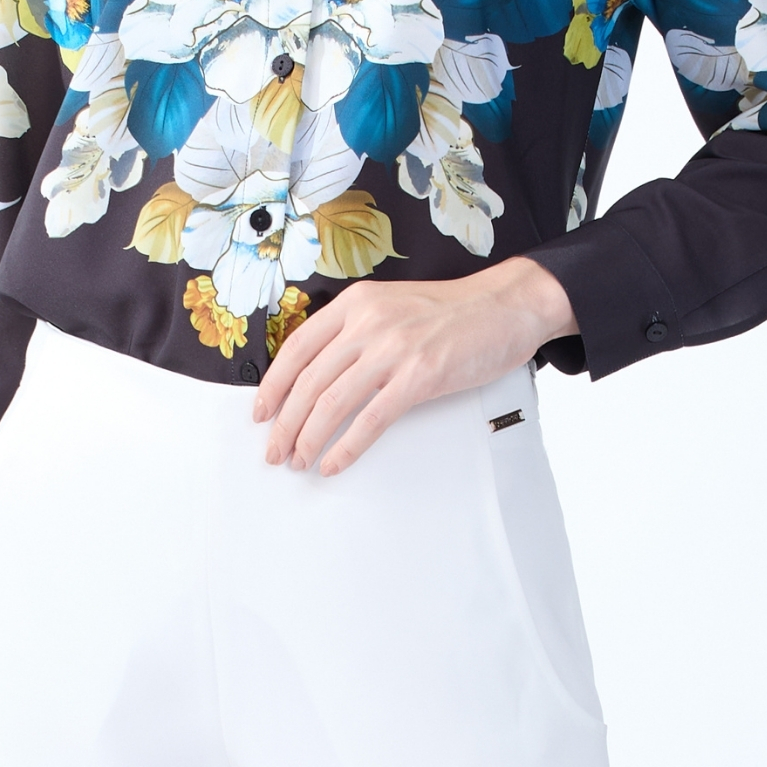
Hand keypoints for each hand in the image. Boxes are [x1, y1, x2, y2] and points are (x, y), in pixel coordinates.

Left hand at [253, 256, 577, 475]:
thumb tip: (319, 374)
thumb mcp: (392, 305)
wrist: (505, 305)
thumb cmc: (453, 311)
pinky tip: (335, 463)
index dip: (273, 386)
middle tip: (274, 451)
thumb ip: (357, 330)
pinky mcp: (420, 376)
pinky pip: (371, 420)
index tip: (261, 412)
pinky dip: (347, 447)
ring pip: (332, 402)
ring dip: (309, 438)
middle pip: (309, 381)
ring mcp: (394, 349)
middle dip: (285, 423)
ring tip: (299, 460)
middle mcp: (369, 323)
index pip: (297, 348)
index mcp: (356, 303)